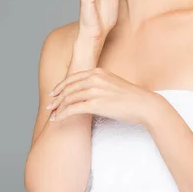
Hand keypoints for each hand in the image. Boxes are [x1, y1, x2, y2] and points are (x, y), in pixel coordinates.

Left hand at [46, 67, 163, 125]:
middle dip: (56, 97)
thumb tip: (90, 91)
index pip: (73, 77)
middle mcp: (94, 79)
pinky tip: (58, 119)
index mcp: (98, 72)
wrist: (143, 104)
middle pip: (68, 87)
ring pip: (68, 98)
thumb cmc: (131, 97)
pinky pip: (72, 109)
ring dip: (57, 107)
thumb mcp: (113, 83)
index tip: (54, 93)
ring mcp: (94, 91)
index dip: (61, 86)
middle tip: (49, 105)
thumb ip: (100, 83)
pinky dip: (62, 114)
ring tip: (52, 114)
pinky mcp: (95, 104)